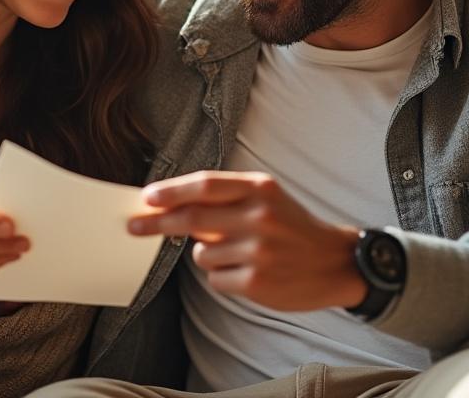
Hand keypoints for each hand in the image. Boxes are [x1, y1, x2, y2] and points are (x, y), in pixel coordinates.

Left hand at [128, 171, 365, 311]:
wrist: (335, 262)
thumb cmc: (293, 227)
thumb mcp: (268, 198)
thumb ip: (227, 199)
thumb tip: (174, 205)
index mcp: (261, 189)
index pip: (205, 185)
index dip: (171, 192)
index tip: (146, 198)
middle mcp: (259, 216)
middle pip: (192, 219)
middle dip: (157, 223)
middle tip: (134, 226)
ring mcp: (258, 251)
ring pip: (202, 253)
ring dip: (208, 254)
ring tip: (239, 253)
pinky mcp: (256, 282)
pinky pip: (215, 279)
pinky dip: (222, 276)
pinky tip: (247, 272)